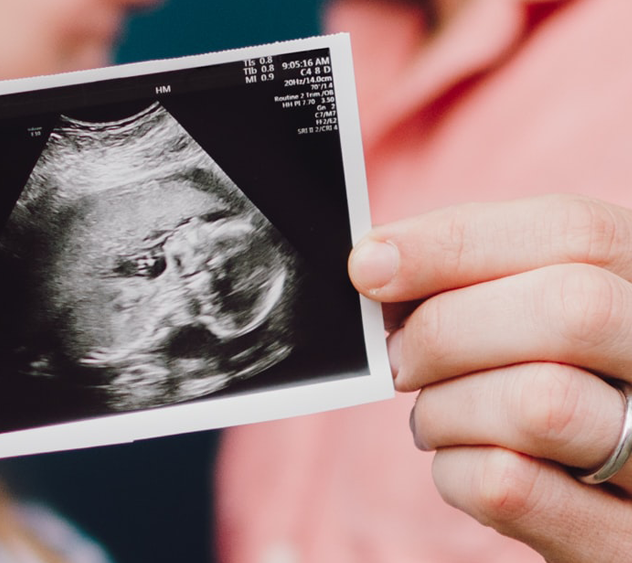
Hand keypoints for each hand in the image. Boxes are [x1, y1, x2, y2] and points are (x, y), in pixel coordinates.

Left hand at [349, 194, 631, 562]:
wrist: (616, 507)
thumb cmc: (565, 390)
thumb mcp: (542, 322)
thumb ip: (478, 280)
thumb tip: (376, 262)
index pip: (573, 232)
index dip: (454, 243)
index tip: (369, 265)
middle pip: (568, 308)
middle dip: (446, 329)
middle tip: (399, 358)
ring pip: (539, 403)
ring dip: (445, 409)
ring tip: (435, 415)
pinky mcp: (623, 542)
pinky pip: (510, 489)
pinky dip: (452, 471)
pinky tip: (460, 463)